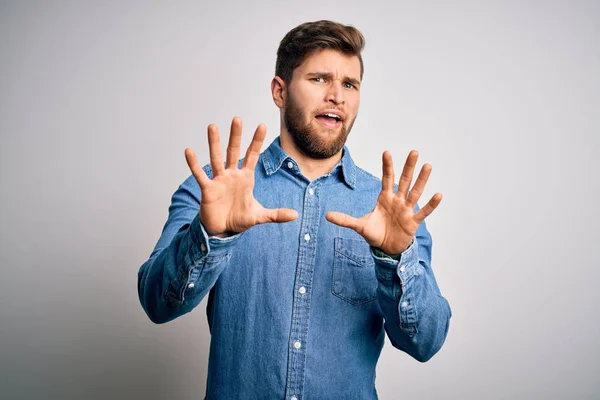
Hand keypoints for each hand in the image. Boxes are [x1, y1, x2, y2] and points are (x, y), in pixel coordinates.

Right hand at [185, 117, 297, 236]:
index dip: (257, 141)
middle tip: (237, 118)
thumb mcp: (259, 216)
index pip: (252, 155)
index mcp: (245, 178)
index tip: (262, 125)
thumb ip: (276, 215)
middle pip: (234, 151)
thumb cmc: (239, 219)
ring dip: (214, 143)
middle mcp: (232, 175)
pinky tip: (189, 151)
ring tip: (212, 126)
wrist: (222, 230)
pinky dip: (194, 164)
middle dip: (236, 135)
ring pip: (216, 158)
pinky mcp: (208, 189)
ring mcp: (219, 180)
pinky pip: (200, 174)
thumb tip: (295, 215)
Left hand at [326, 150, 441, 254]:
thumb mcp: (359, 226)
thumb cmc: (375, 234)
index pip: (386, 179)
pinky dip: (430, 204)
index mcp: (385, 198)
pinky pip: (423, 211)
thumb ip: (345, 220)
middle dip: (408, 167)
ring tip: (428, 165)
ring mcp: (406, 210)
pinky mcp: (413, 222)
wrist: (387, 249)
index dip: (387, 166)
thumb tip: (327, 216)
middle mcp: (397, 201)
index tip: (387, 152)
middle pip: (404, 180)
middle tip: (414, 152)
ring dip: (422, 180)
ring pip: (415, 192)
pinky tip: (438, 194)